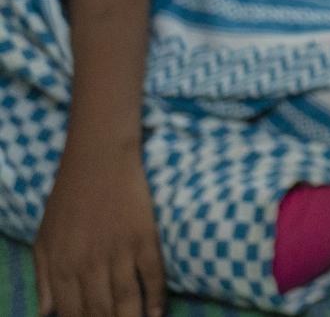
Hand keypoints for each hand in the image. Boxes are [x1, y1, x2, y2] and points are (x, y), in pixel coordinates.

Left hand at [36, 142, 165, 316]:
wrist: (98, 159)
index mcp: (61, 267)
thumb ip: (43, 279)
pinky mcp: (144, 237)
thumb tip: (47, 314)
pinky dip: (156, 297)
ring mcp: (119, 251)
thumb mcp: (43, 240)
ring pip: (127, 299)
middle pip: (101, 310)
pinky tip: (156, 313)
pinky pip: (153, 275)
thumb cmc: (67, 197)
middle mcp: (89, 265)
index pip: (73, 313)